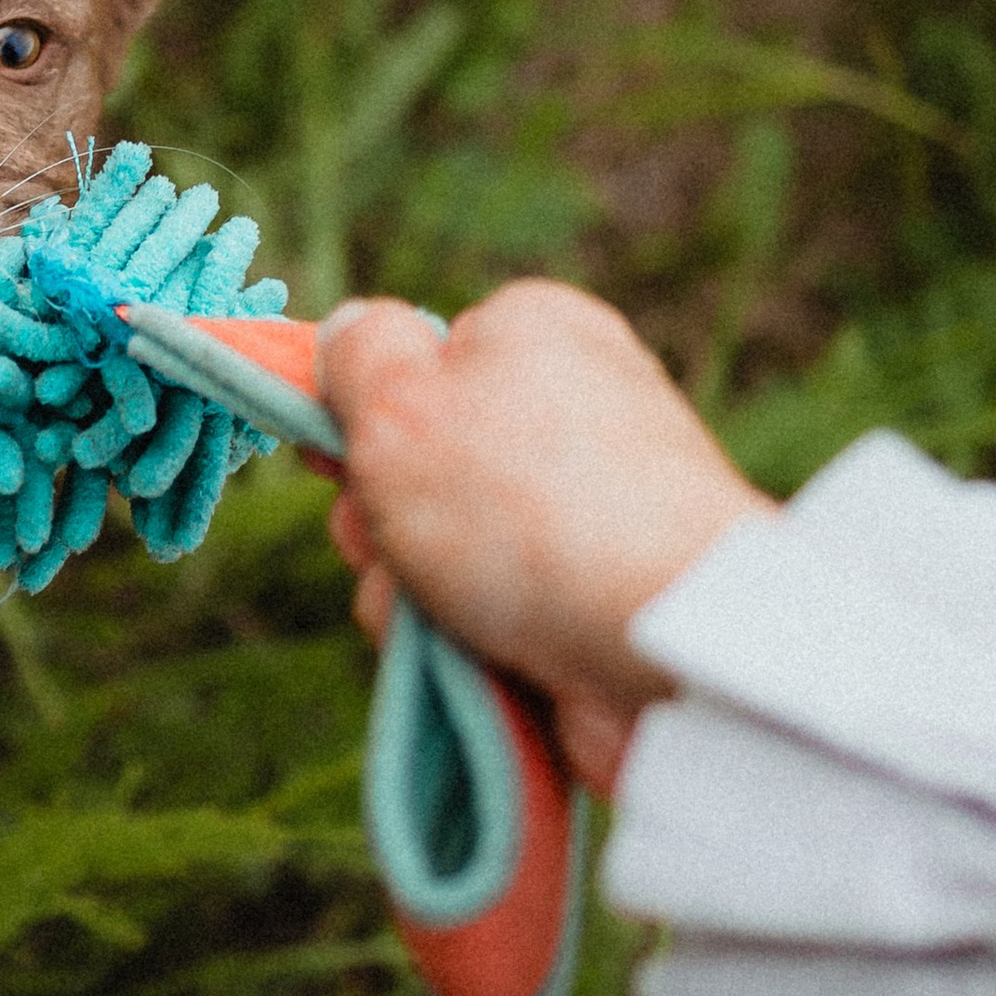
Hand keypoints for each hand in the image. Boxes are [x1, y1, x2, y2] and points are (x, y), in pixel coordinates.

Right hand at [319, 281, 774, 789]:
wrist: (662, 643)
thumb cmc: (525, 505)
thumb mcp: (402, 396)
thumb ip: (357, 352)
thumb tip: (348, 331)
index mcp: (534, 334)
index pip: (417, 361)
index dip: (360, 414)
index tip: (332, 458)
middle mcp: (569, 415)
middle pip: (417, 470)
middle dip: (379, 525)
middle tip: (386, 545)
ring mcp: (585, 518)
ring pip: (438, 558)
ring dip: (410, 598)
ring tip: (450, 619)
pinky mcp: (592, 606)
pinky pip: (488, 621)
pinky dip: (465, 649)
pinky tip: (480, 664)